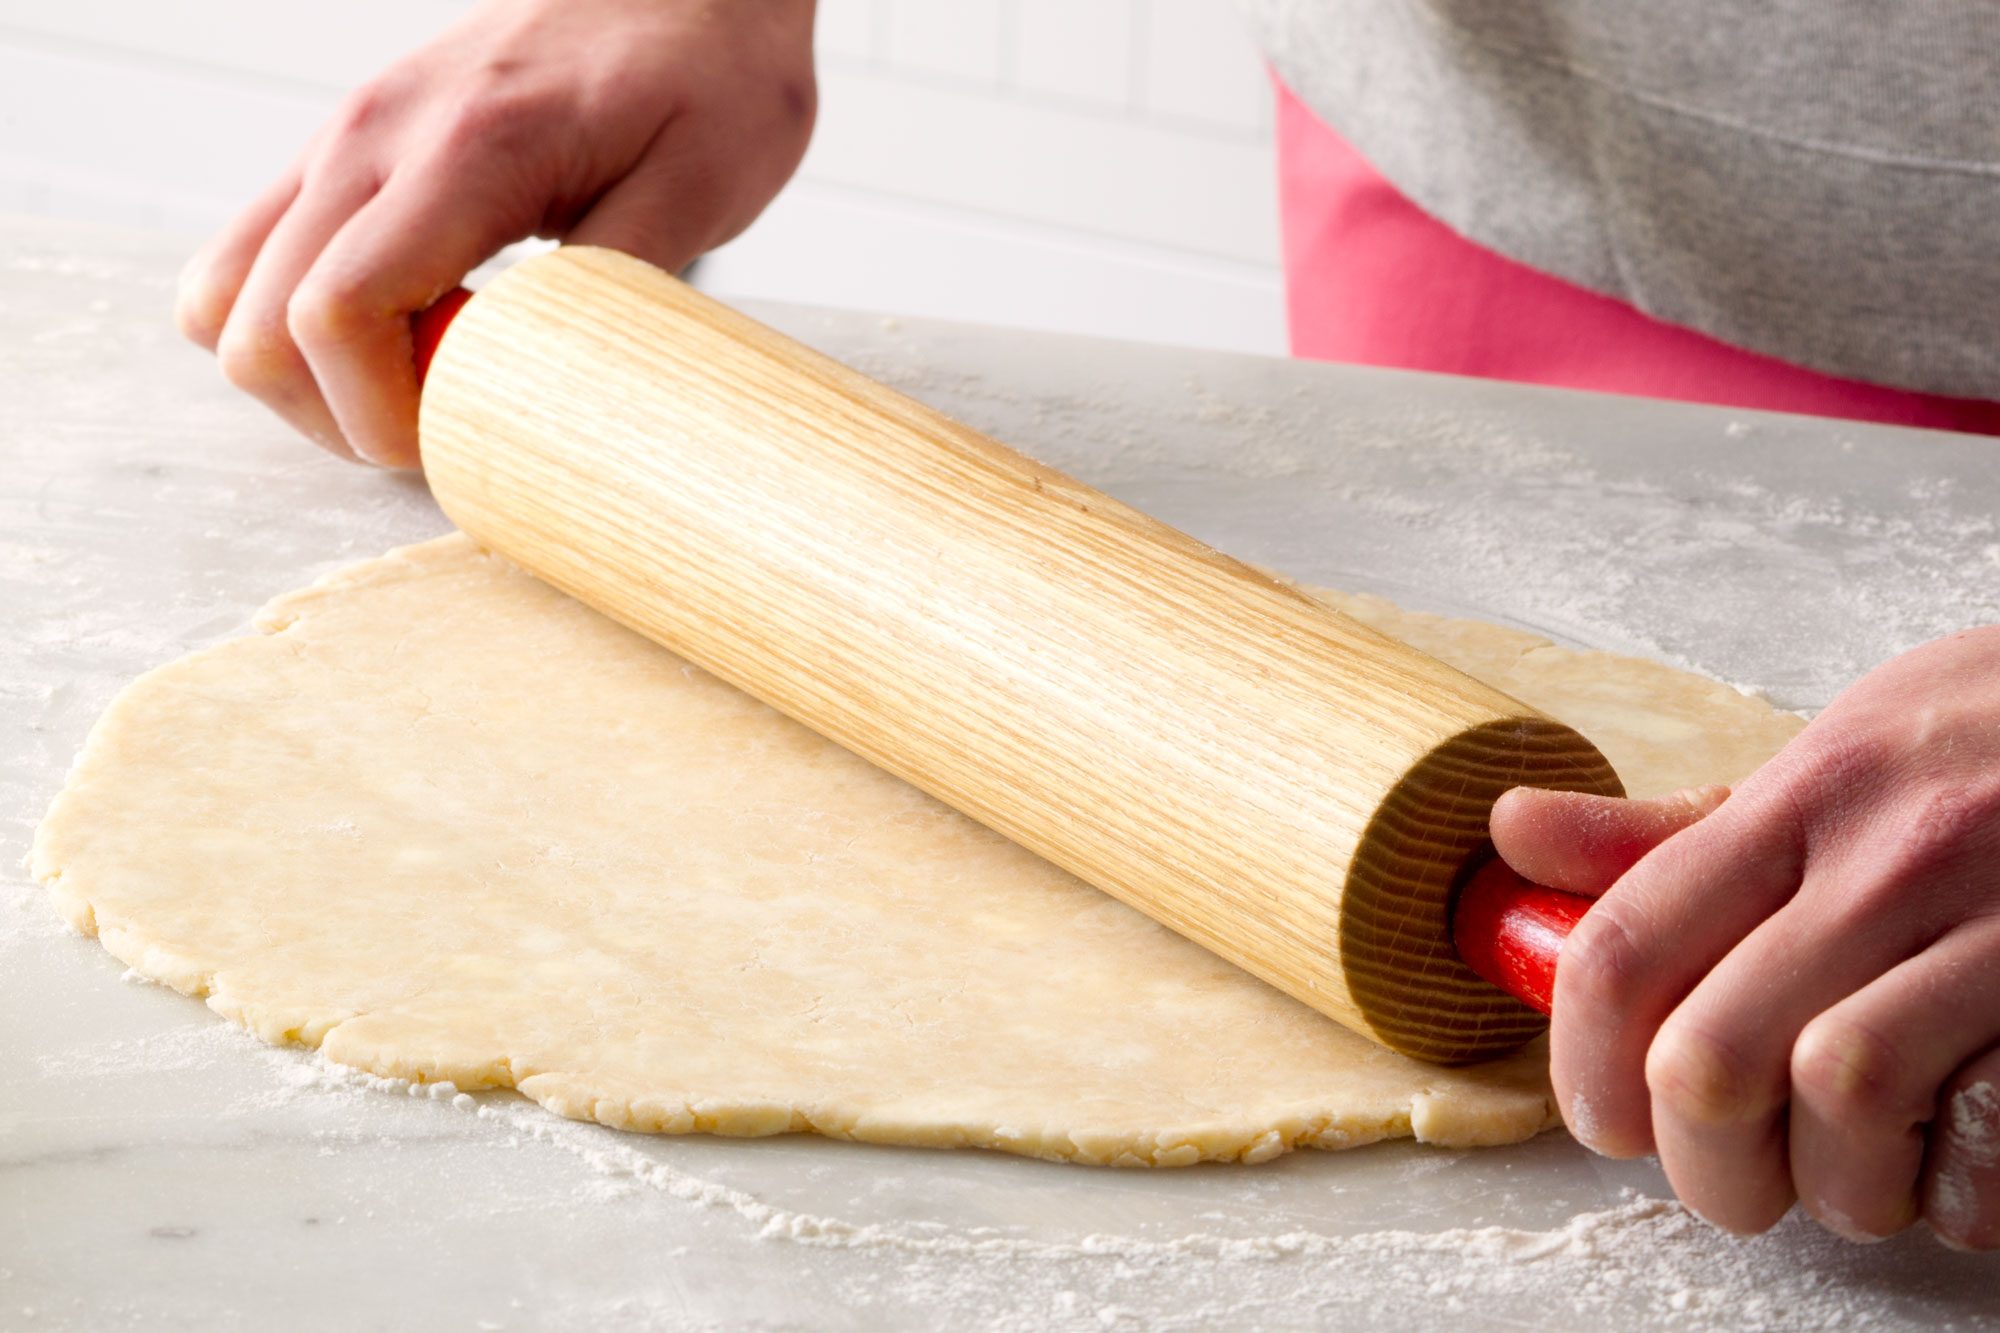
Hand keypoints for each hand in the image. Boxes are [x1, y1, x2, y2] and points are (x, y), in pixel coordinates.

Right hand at [176, 0, 815, 466]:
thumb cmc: (708, 79)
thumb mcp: (701, 190)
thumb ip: (611, 292)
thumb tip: (545, 395)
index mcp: (464, 152)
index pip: (336, 313)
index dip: (377, 415)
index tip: (458, 443)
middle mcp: (373, 139)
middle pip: (254, 326)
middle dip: (337, 417)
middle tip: (444, 433)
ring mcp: (343, 139)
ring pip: (224, 296)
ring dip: (301, 377)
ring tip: (411, 393)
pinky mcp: (344, 150)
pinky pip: (252, 253)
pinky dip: (291, 323)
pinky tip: (395, 337)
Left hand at [1491, 625, 1999, 1247]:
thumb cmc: (1990, 750)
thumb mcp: (1832, 758)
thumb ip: (1678, 830)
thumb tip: (1514, 833)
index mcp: (1804, 799)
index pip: (1626, 949)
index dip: (1581, 1064)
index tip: (1598, 1116)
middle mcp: (1891, 859)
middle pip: (1713, 1058)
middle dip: (1698, 1161)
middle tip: (1725, 1179)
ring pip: (1841, 1103)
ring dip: (1833, 1186)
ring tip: (1850, 1179)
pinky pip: (1991, 1136)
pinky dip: (1957, 1190)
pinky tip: (1953, 1168)